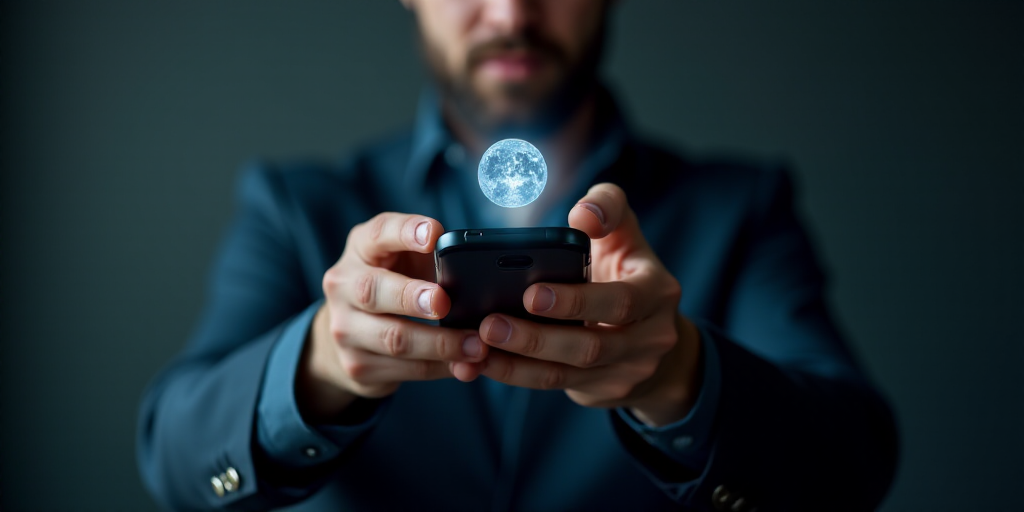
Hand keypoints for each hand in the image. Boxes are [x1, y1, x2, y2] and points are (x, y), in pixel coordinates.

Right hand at [297, 213, 488, 422]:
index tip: (434, 234)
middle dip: (411, 297)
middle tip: (444, 302)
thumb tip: (476, 272)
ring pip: (395, 339)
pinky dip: (441, 367)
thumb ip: (431, 257)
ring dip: (440, 344)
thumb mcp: (404, 260)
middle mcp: (344, 286)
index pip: (379, 233)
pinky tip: (465, 364)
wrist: (350, 332)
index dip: (406, 232)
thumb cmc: (393, 283)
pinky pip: (407, 369)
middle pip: (373, 291)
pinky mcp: (358, 365)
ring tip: (476, 345)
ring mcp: (345, 329)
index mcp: (361, 249)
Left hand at [453, 184, 701, 426]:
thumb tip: (582, 215)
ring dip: (518, 361)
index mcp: (656, 294)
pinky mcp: (603, 391)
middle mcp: (650, 338)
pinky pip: (554, 384)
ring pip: (567, 372)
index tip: (530, 292)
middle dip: (537, 338)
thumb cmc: (628, 272)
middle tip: (489, 323)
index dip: (576, 301)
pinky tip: (484, 362)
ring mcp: (627, 372)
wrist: (658, 340)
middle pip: (591, 346)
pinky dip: (516, 374)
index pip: (621, 301)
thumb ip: (608, 207)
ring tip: (478, 343)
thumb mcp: (627, 235)